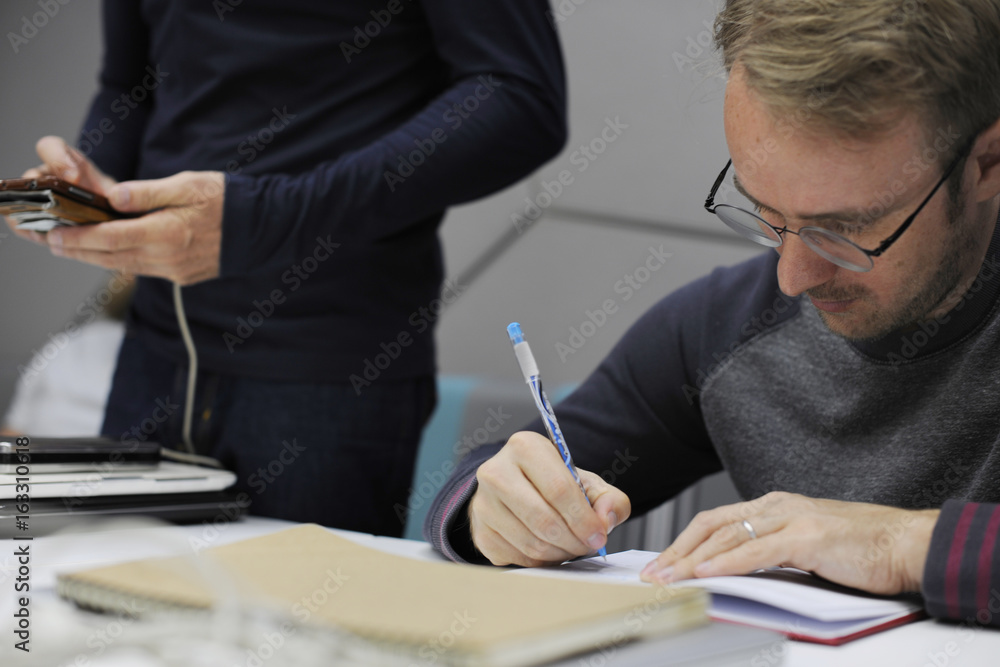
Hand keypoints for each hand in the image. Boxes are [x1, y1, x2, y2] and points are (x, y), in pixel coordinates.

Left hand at [9, 136, 224, 284]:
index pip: (110, 238)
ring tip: (73, 248)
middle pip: (110, 258)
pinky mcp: (182, 276)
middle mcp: (168, 258)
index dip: (78, 237)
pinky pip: (144, 269)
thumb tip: (113, 198)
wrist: (264, 229)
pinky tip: (111, 252)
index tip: (54, 234)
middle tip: (51, 243)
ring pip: (124, 266)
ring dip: (96, 258)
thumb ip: (148, 193)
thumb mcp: (189, 184)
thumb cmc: (229, 200)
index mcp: (167, 233)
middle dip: (78, 251)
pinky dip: (121, 261)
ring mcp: (175, 271)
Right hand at [468, 431, 629, 566]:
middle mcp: (496, 472)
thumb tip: (605, 520)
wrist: (512, 490)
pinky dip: (542, 560)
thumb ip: (609, 498)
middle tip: (588, 545)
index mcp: (525, 448)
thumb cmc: (551, 484)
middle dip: (573, 540)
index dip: (583, 518)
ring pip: (531, 543)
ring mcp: (483, 504)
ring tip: (571, 546)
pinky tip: (550, 549)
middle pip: (543, 519)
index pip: (558, 489)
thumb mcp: (585, 481)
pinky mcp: (480, 533)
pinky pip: (519, 558)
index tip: (598, 535)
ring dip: (560, 553)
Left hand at [639, 491, 939, 594]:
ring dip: (694, 559)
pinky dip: (730, 562)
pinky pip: (759, 550)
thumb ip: (771, 553)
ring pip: (729, 536)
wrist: (908, 542)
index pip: (716, 522)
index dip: (684, 543)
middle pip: (712, 525)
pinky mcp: (809, 537)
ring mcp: (792, 518)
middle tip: (652, 575)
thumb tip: (734, 572)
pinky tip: (708, 572)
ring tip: (669, 578)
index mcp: (774, 507)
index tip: (661, 565)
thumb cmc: (861, 549)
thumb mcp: (805, 547)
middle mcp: (777, 506)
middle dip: (678, 551)